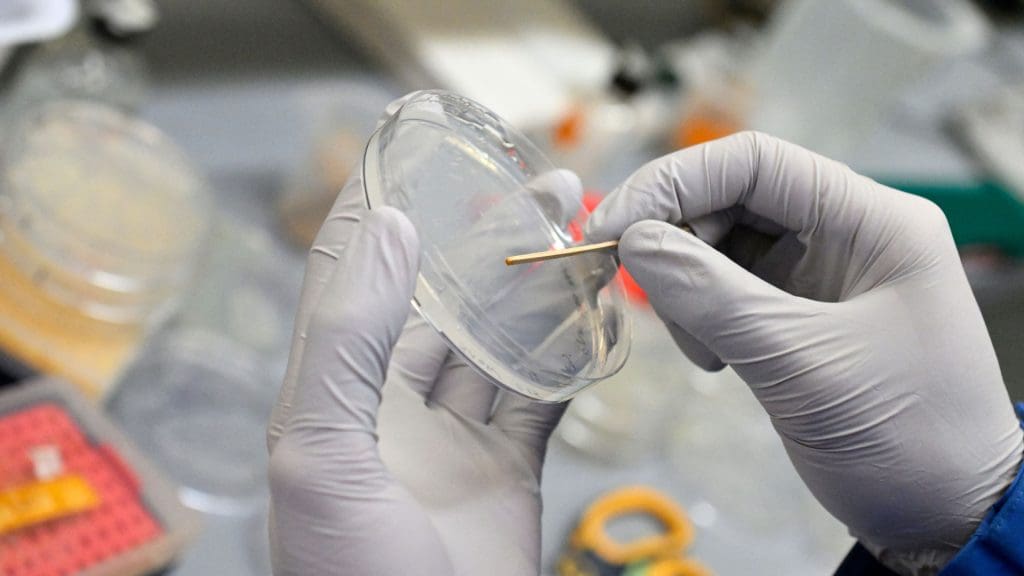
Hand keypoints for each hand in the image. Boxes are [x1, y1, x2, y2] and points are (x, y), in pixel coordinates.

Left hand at [265, 94, 574, 575]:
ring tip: (584, 226)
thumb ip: (349, 338)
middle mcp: (392, 406)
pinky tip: (596, 307)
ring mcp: (454, 436)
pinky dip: (570, 351)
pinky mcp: (508, 469)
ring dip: (539, 286)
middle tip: (545, 186)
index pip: (353, 280)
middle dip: (488, 240)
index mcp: (334, 395)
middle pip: (443, 300)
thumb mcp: (320, 450)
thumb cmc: (348, 574)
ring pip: (501, 340)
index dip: (382, 214)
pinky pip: (542, 396)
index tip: (417, 155)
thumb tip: (386, 227)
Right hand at [586, 131, 1023, 574]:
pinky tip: (715, 360)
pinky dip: (701, 316)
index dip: (672, 184)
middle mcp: (845, 231)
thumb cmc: (905, 438)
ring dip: (686, 287)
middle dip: (675, 240)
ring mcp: (821, 273)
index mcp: (871, 220)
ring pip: (721, 245)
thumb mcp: (801, 365)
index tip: (611, 229)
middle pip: (731, 198)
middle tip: (637, 290)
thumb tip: (633, 243)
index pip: (754, 162)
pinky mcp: (798, 313)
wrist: (946, 516)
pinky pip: (726, 290)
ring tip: (704, 351)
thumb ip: (711, 297)